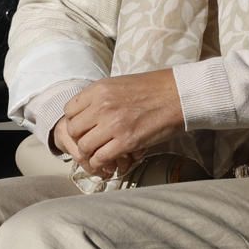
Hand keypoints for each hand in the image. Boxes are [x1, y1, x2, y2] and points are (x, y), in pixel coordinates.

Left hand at [59, 70, 184, 176]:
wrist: (180, 94)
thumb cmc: (155, 88)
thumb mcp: (120, 84)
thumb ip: (102, 98)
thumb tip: (91, 113)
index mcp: (99, 89)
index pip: (69, 110)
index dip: (75, 122)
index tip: (84, 128)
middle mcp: (101, 106)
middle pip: (73, 130)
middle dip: (80, 140)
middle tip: (91, 144)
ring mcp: (113, 124)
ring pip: (84, 146)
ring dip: (90, 154)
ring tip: (99, 156)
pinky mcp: (126, 141)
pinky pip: (101, 158)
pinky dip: (101, 163)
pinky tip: (109, 163)